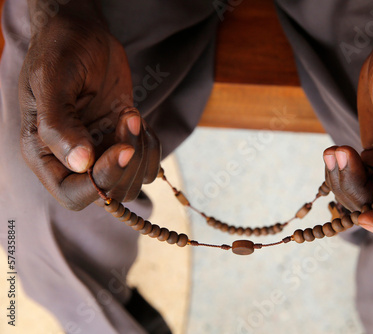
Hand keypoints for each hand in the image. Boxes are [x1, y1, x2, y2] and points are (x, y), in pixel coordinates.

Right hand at [19, 13, 160, 210]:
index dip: (100, 183)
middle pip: (109, 194)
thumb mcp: (52, 80)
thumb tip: (79, 163)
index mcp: (45, 152)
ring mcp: (101, 152)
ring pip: (132, 182)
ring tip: (130, 115)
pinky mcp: (122, 141)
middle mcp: (73, 159)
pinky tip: (137, 119)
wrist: (85, 34)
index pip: (72, 194)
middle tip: (128, 120)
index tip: (121, 150)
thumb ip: (59, 125)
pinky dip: (151, 147)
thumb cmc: (61, 50)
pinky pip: (147, 165)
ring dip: (141, 153)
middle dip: (126, 163)